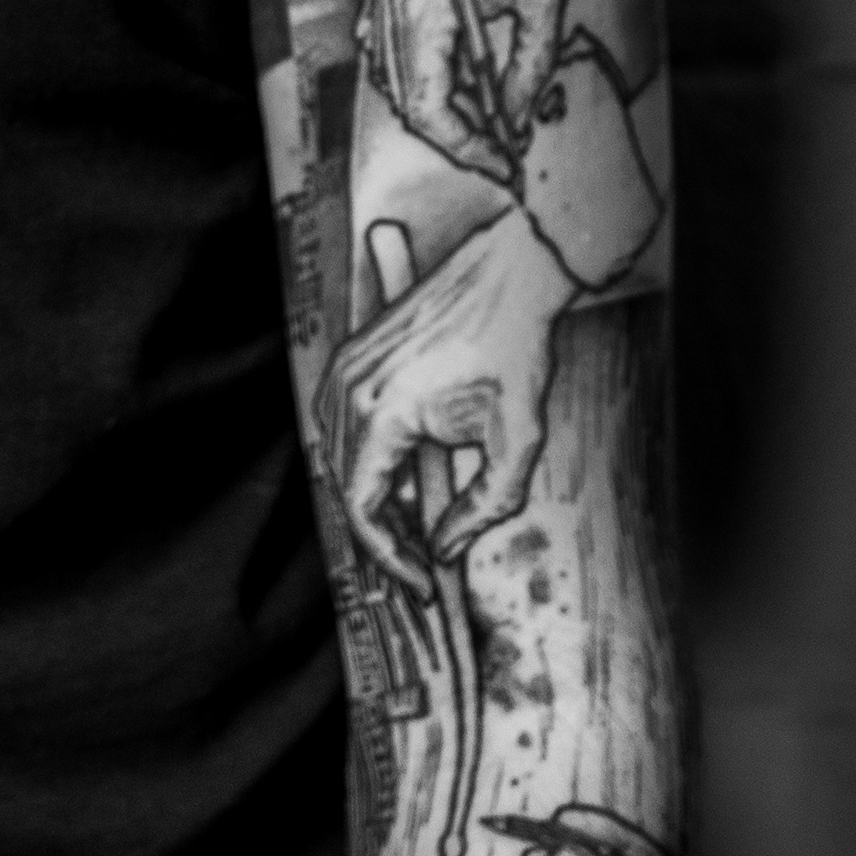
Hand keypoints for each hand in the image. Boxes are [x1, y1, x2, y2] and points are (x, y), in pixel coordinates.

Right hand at [322, 205, 577, 587]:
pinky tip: (407, 474)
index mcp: (382, 412)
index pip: (361, 506)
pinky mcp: (354, 354)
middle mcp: (350, 388)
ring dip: (372, 495)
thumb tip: (444, 549)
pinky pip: (342, 422)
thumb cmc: (517, 350)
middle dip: (383, 531)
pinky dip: (366, 458)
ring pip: (337, 455)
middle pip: (343, 484)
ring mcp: (346, 366)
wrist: (511, 273)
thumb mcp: (518, 443)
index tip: (422, 582)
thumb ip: (481, 509)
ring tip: (418, 523)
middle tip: (423, 562)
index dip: (389, 555)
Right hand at [362, 0, 626, 186]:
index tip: (498, 164)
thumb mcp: (546, 6)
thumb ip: (526, 72)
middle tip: (494, 149)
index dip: (462, 145)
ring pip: (385, 69)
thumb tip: (511, 123)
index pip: (426, 105)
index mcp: (427, 6)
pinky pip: (377, 33)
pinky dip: (406, 63)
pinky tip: (446, 74)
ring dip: (428, 99)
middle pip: (401, 94)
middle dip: (448, 129)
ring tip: (480, 115)